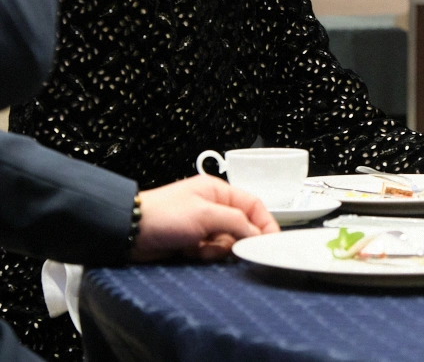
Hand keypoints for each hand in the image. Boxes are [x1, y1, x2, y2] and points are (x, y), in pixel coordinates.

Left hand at [131, 176, 278, 262]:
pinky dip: (205, 254)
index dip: (264, 222)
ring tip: (200, 247)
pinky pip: (212, 251)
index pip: (253, 205)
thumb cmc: (162, 215)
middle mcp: (213, 207)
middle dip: (236, 239)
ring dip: (217, 249)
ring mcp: (203, 225)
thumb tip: (257, 233)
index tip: (271, 240)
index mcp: (218, 191)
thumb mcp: (205, 214)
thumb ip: (236, 222)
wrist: (129, 233)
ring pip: (227, 241)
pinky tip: (191, 252)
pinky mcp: (193, 242)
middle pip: (241, 226)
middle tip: (229, 247)